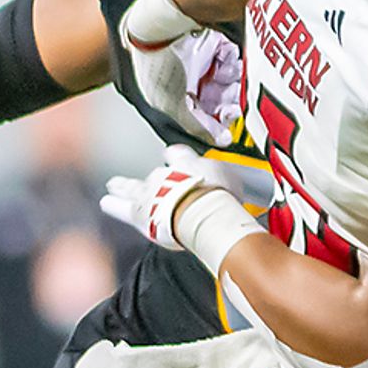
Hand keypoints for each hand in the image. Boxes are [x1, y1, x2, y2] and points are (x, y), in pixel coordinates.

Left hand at [101, 148, 250, 262]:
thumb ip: (238, 182)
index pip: (178, 154)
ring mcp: (149, 192)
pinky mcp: (138, 212)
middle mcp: (166, 174)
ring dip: (122, 185)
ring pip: (130, 185)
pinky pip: (120, 207)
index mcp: (188, 163)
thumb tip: (261, 186)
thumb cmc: (220, 198)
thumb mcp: (236, 182)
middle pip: (153, 172)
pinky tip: (106, 202)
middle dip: (151, 174)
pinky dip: (113, 204)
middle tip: (139, 174)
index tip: (174, 159)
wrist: (197, 212)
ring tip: (112, 185)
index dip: (176, 159)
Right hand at [115, 0, 244, 145]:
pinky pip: (231, 57)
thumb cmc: (157, 64)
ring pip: (228, 80)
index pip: (204, 116)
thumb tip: (220, 141)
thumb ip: (197, 126)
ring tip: (227, 76)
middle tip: (232, 101)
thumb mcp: (175, 104)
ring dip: (232, 81)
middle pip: (219, 99)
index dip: (217, 120)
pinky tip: (227, 61)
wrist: (161, 26)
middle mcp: (189, 82)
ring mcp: (202, 63)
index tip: (227, 119)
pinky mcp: (213, 44)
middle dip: (228, 101)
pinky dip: (233, 60)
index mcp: (176, 99)